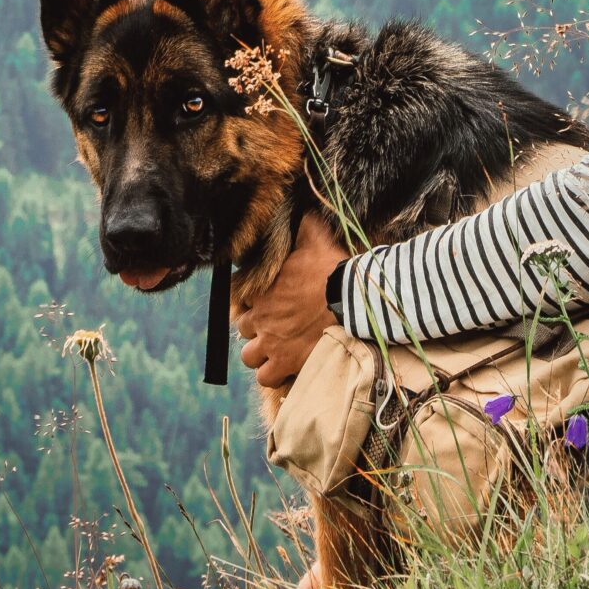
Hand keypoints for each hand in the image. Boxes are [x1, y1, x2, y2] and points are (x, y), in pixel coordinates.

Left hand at [235, 211, 350, 389]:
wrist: (351, 301)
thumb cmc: (333, 270)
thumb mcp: (316, 240)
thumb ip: (303, 228)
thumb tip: (303, 211)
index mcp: (261, 289)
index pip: (237, 297)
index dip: (250, 301)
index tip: (265, 302)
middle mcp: (260, 316)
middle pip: (243, 327)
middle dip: (256, 327)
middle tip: (276, 326)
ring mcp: (271, 341)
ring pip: (249, 356)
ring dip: (260, 354)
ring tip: (278, 349)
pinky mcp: (286, 362)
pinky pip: (265, 377)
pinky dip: (273, 374)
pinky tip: (286, 367)